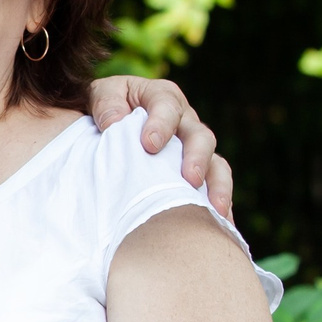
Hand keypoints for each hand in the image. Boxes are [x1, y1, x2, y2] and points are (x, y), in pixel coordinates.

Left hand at [86, 75, 232, 218]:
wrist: (104, 124)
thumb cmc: (105, 108)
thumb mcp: (100, 96)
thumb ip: (107, 104)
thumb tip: (115, 122)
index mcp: (161, 98)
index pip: (167, 106)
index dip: (161, 124)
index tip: (149, 145)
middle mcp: (185, 121)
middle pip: (200, 136)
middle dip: (196, 157)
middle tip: (190, 178)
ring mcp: (194, 149)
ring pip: (216, 164)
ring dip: (218, 186)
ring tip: (216, 209)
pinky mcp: (198, 173)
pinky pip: (214, 188)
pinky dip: (219, 205)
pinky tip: (220, 225)